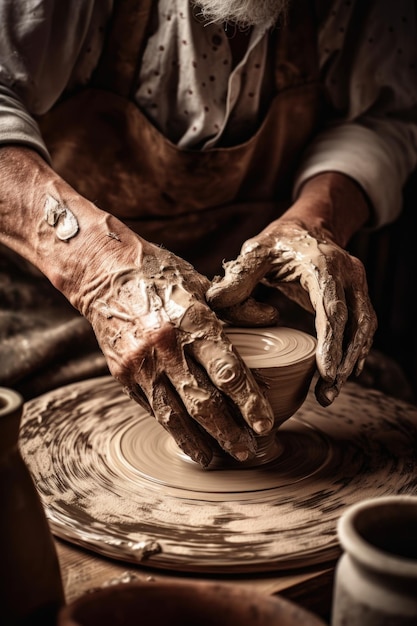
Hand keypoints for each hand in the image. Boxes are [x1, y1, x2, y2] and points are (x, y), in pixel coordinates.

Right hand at [72, 228, 275, 466]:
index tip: (264, 425)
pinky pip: (151, 407)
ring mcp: (141, 364)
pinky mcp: (122, 373)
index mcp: (193, 322)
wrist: (103, 272)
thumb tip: (271, 319)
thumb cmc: (158, 274)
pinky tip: (185, 438)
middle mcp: (166, 348)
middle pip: (203, 403)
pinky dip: (170, 426)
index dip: (250, 404)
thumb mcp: (201, 284)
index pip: (229, 373)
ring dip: (198, 442)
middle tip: (247, 451)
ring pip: (174, 416)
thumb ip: (237, 307)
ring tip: (216, 459)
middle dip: (228, 433)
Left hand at [206, 196, 377, 406]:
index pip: (332, 308)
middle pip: (354, 323)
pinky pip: (363, 327)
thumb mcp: (254, 252)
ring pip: (364, 328)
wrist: (308, 228)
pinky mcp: (359, 295)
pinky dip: (355, 352)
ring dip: (350, 361)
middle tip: (326, 393)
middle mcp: (349, 274)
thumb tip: (215, 303)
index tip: (326, 371)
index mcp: (324, 265)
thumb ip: (237, 277)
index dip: (331, 342)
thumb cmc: (279, 242)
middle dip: (342, 361)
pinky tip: (341, 374)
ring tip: (329, 392)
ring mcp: (358, 284)